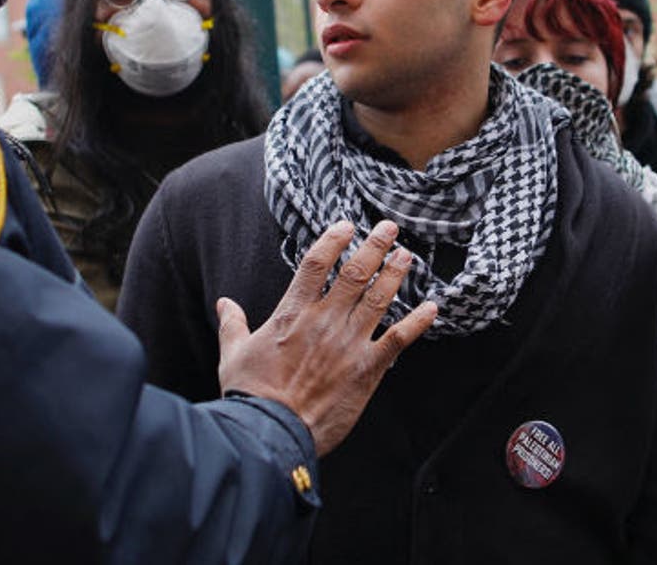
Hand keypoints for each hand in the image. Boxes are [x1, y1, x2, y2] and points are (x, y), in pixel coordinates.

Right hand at [216, 220, 435, 454]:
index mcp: (292, 314)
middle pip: (355, 273)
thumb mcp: (234, 353)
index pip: (316, 263)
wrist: (271, 430)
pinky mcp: (367, 369)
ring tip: (407, 256)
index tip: (346, 226)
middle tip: (389, 228)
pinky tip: (432, 308)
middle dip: (375, 246)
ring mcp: (348, 343)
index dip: (333, 240)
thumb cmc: (251, 394)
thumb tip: (224, 304)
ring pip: (380, 298)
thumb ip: (232, 324)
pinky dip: (418, 322)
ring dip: (396, 274)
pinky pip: (398, 339)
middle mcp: (325, 321)